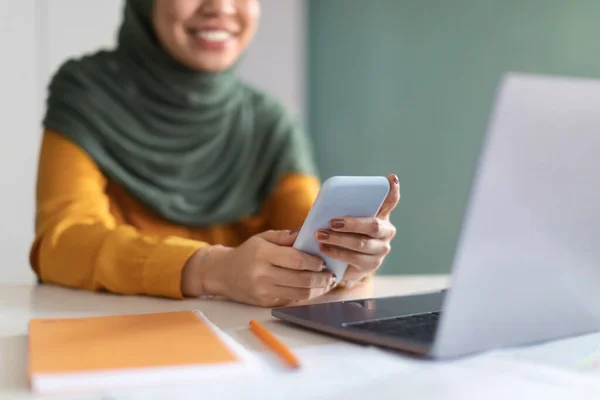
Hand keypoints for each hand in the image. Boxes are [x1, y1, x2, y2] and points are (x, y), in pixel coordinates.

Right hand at [200, 230, 334, 306]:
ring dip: (317, 290)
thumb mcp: (263, 238)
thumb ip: (286, 236)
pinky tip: (313, 289)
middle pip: (301, 279)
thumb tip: (308, 232)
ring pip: (299, 294)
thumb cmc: (246, 253)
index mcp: (263, 254)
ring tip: (327, 283)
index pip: (296, 260)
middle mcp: (263, 274)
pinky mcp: (265, 303)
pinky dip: (305, 295)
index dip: (313, 262)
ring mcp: (264, 291)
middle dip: (321, 278)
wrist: (222, 274)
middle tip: (332, 275)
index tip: (324, 261)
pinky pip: (291, 300)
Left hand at [315, 174, 399, 286]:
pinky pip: (354, 259)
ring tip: (320, 235)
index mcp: (381, 215)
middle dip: (352, 223)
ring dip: (338, 239)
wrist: (342, 263)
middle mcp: (386, 232)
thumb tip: (325, 206)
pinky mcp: (372, 265)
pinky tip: (324, 248)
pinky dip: (336, 252)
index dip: (393, 190)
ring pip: (361, 243)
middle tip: (332, 222)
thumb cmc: (342, 234)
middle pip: (374, 225)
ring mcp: (381, 250)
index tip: (391, 178)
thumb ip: (342, 210)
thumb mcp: (343, 219)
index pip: (390, 200)